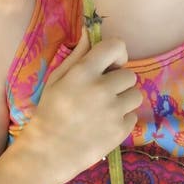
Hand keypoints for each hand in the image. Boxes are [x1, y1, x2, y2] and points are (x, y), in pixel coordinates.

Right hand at [28, 29, 141, 183]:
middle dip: (119, 82)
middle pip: (130, 74)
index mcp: (84, 72)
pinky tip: (104, 124)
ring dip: (124, 100)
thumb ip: (78, 54)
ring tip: (105, 109)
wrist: (47, 152)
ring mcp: (113, 112)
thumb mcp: (57, 78)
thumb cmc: (50, 111)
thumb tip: (90, 30)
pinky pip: (133, 116)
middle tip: (103, 93)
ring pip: (136, 95)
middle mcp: (102, 89)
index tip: (111, 64)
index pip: (117, 46)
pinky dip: (122, 119)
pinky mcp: (121, 131)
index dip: (117, 53)